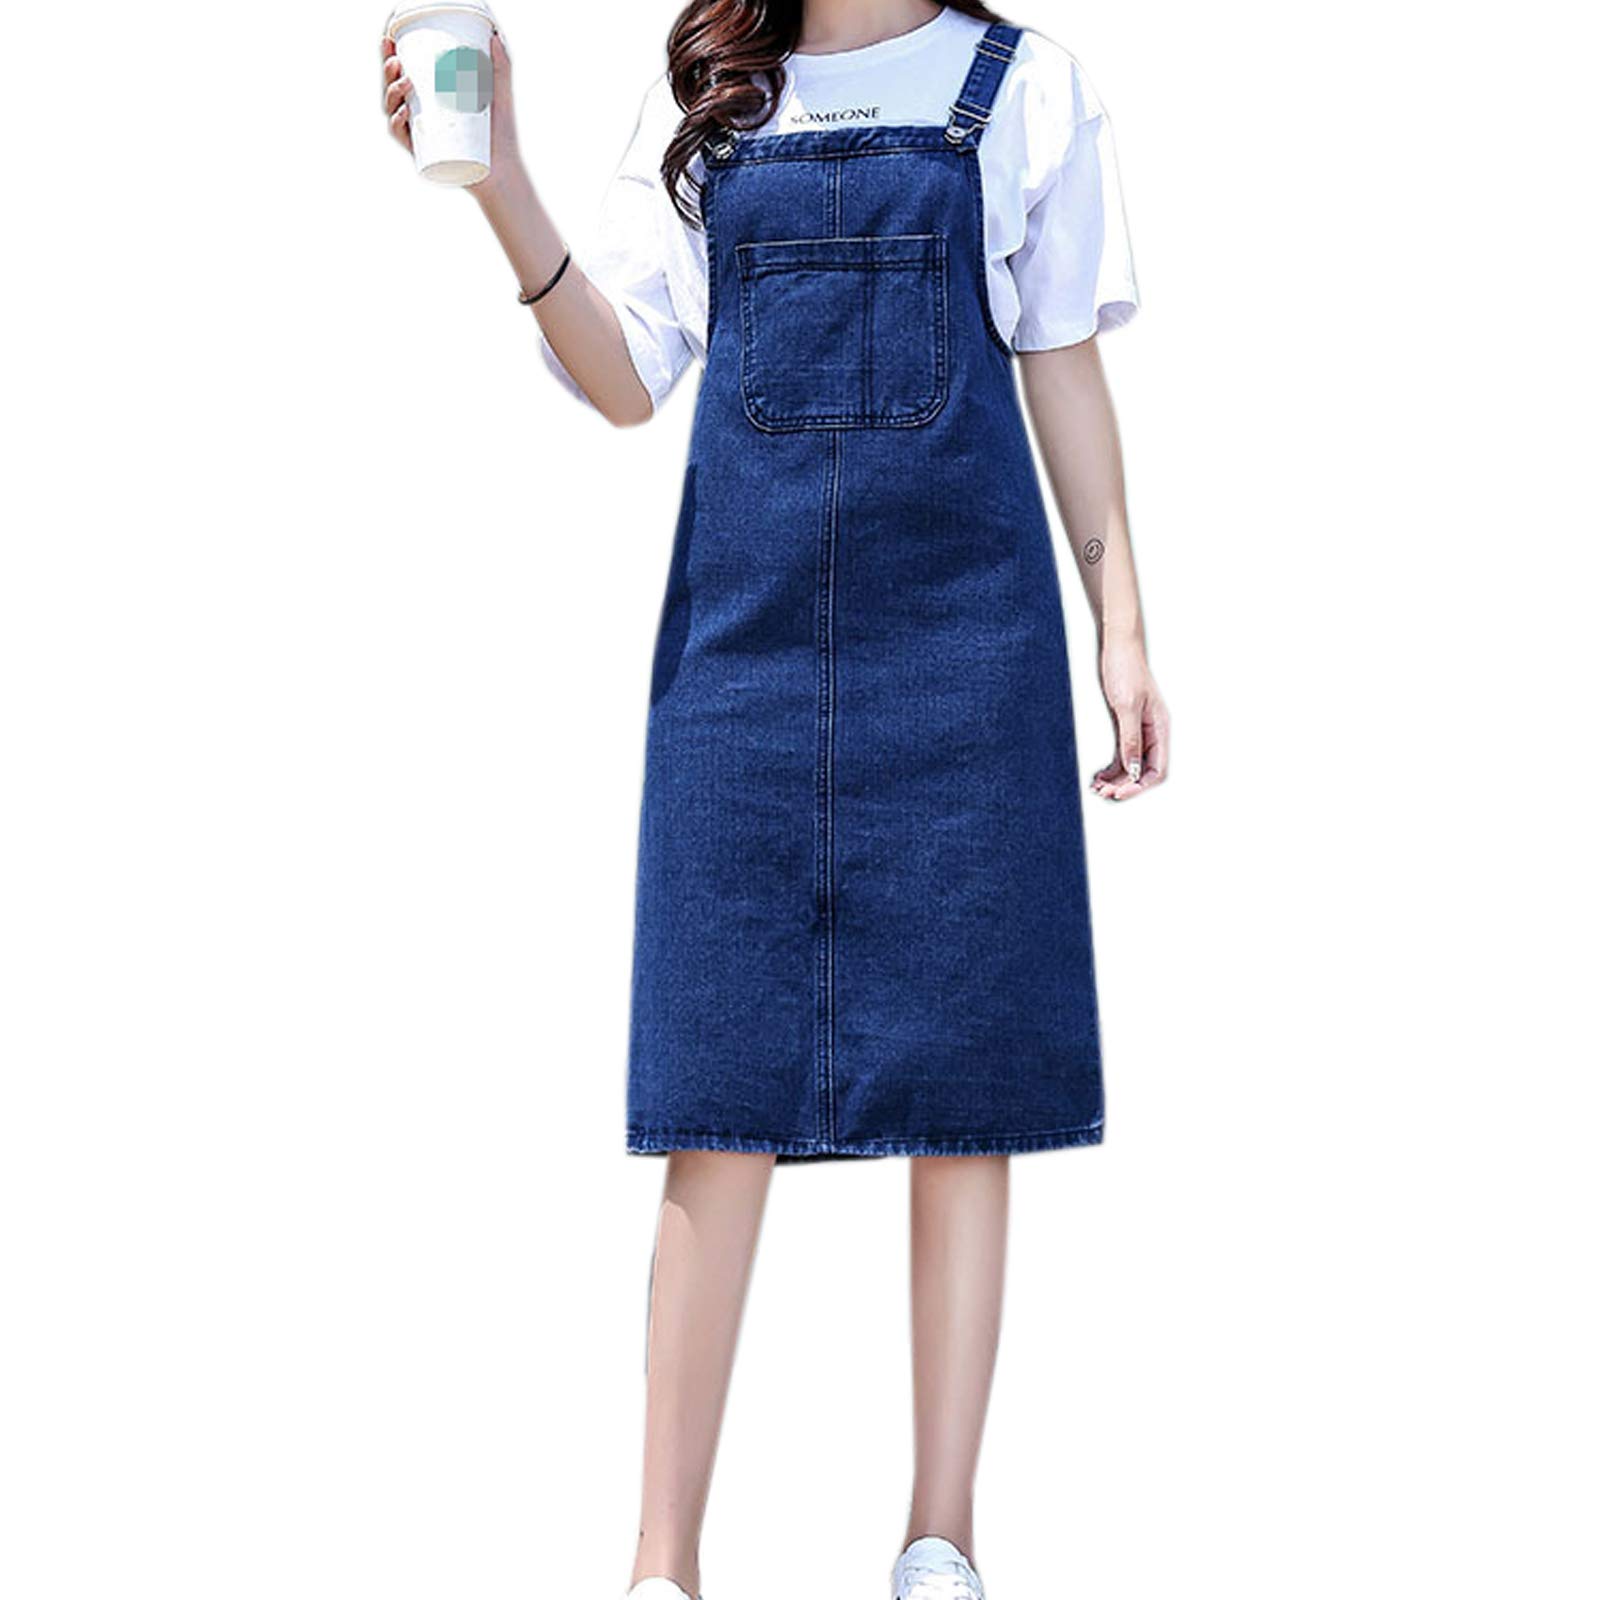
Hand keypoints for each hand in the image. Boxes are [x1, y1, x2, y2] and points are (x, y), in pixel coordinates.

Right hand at [380, 28, 524, 190]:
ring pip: (394, 111)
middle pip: (393, 89)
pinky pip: (403, 139)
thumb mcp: (500, 96)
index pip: (404, 73)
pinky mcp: (424, 154)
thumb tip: (495, 37)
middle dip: (387, 72)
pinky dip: (399, 125)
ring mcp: (422, 135)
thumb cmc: (501, 135)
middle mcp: (422, 115)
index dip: (390, 56)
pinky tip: (403, 114)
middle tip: (395, 60)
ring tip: (405, 83)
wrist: (505, 171)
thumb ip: (501, 67)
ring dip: (392, 94)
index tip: (389, 38)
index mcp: (431, 98)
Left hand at [1092, 637, 1168, 800]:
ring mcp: (1139, 730)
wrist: (1116, 646)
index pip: (1157, 769)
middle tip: (1103, 793)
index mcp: (1160, 728)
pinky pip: (1121, 754)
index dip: (1140, 786)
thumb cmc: (1126, 669)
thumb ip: (1131, 738)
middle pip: (1143, 771)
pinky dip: (1111, 768)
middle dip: (1125, 785)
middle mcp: (1152, 732)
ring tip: (1098, 788)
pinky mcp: (1125, 725)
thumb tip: (1133, 768)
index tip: (1119, 793)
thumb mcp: (1127, 705)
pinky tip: (1098, 775)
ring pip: (1131, 765)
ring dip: (1116, 780)